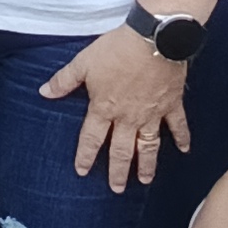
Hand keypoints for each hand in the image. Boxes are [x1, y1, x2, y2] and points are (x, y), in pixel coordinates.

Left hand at [39, 23, 193, 192]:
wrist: (154, 38)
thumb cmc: (117, 49)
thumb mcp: (84, 62)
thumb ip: (64, 80)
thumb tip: (44, 92)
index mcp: (105, 108)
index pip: (92, 139)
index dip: (86, 156)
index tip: (83, 172)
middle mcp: (128, 117)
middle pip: (122, 150)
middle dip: (119, 171)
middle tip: (117, 189)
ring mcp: (152, 113)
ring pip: (149, 146)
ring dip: (148, 164)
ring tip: (146, 181)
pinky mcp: (172, 104)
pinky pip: (177, 125)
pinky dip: (181, 138)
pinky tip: (184, 150)